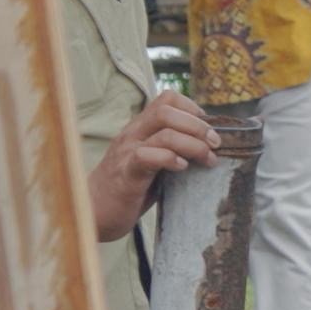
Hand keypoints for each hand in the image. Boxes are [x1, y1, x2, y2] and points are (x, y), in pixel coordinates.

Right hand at [86, 89, 218, 239]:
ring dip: (194, 144)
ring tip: (208, 160)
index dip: (193, 108)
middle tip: (215, 144)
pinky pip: (148, 156)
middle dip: (199, 125)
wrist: (94, 210)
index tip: (208, 129)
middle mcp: (133, 134)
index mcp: (141, 128)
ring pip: (164, 132)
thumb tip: (210, 144)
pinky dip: (171, 159)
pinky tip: (182, 168)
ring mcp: (127, 152)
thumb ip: (172, 147)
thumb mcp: (153, 160)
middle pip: (167, 110)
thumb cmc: (130, 186)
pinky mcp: (126, 173)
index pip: (167, 99)